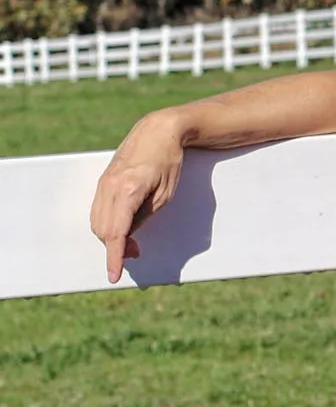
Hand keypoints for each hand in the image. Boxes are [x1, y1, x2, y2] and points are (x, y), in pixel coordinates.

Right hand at [90, 113, 185, 283]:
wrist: (158, 131)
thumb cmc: (168, 161)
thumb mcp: (164, 195)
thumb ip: (143, 218)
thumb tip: (127, 238)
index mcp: (128, 191)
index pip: (116, 233)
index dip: (114, 257)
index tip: (114, 275)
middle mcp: (110, 187)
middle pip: (103, 230)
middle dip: (115, 248)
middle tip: (136, 253)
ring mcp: (103, 182)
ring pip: (97, 221)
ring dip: (110, 236)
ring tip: (132, 242)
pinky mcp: (103, 180)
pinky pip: (98, 209)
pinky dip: (107, 223)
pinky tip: (122, 227)